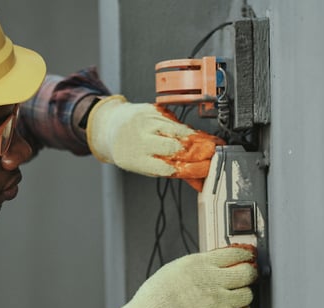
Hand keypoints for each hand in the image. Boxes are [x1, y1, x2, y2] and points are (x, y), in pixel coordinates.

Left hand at [86, 95, 224, 190]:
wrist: (111, 125)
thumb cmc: (130, 150)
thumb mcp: (145, 166)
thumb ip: (171, 171)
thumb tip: (198, 181)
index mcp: (137, 160)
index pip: (168, 167)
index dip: (190, 169)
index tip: (206, 169)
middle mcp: (140, 139)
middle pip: (175, 147)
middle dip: (197, 152)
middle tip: (213, 154)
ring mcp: (146, 122)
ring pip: (179, 131)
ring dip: (197, 138)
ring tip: (210, 144)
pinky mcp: (152, 110)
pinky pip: (175, 120)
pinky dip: (187, 128)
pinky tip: (194, 133)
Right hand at [109, 245, 256, 307]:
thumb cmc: (156, 297)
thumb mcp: (176, 268)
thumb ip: (200, 265)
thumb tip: (220, 264)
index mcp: (200, 263)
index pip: (235, 253)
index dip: (245, 256)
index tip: (247, 258)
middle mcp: (212, 280)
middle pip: (247, 273)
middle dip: (248, 275)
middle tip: (245, 279)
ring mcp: (218, 301)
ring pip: (248, 295)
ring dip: (243, 297)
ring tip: (233, 300)